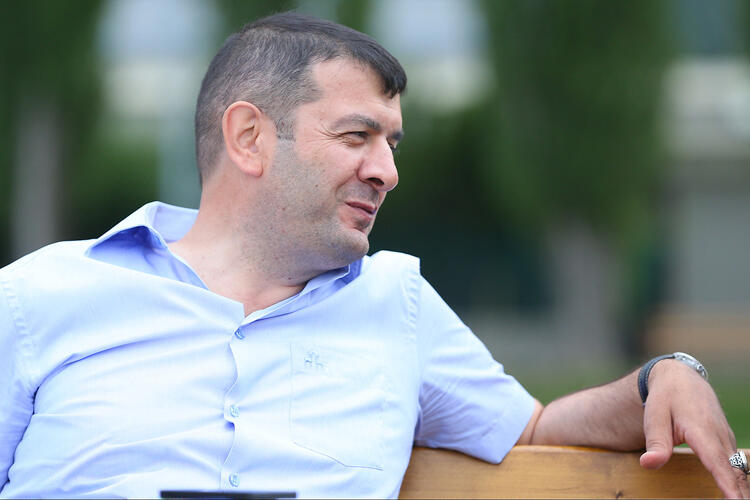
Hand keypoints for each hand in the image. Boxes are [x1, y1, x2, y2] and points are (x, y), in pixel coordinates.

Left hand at [639, 359, 748, 498]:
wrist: (680, 377)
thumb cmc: (665, 398)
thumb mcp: (654, 416)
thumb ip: (655, 443)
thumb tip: (648, 464)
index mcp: (701, 430)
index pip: (718, 462)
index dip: (728, 485)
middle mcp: (719, 435)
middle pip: (734, 470)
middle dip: (740, 492)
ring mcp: (726, 437)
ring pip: (738, 467)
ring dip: (741, 488)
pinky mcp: (726, 440)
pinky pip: (735, 463)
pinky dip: (737, 479)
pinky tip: (736, 494)